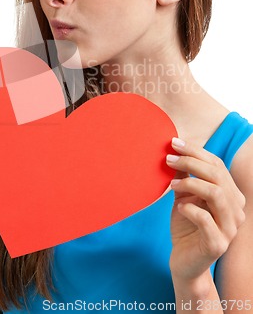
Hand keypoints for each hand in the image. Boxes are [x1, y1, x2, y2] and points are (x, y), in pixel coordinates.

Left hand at [166, 137, 245, 281]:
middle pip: (217, 176)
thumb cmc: (186, 225)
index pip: (217, 165)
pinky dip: (190, 208)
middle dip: (191, 162)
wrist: (184, 261)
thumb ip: (185, 176)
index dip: (196, 151)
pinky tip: (179, 207)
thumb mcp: (184, 196)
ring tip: (172, 185)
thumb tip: (176, 150)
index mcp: (231, 195)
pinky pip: (206, 219)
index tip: (174, 143)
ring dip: (190, 183)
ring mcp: (230, 228)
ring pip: (216, 194)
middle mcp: (236, 210)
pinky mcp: (218, 244)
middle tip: (168, 159)